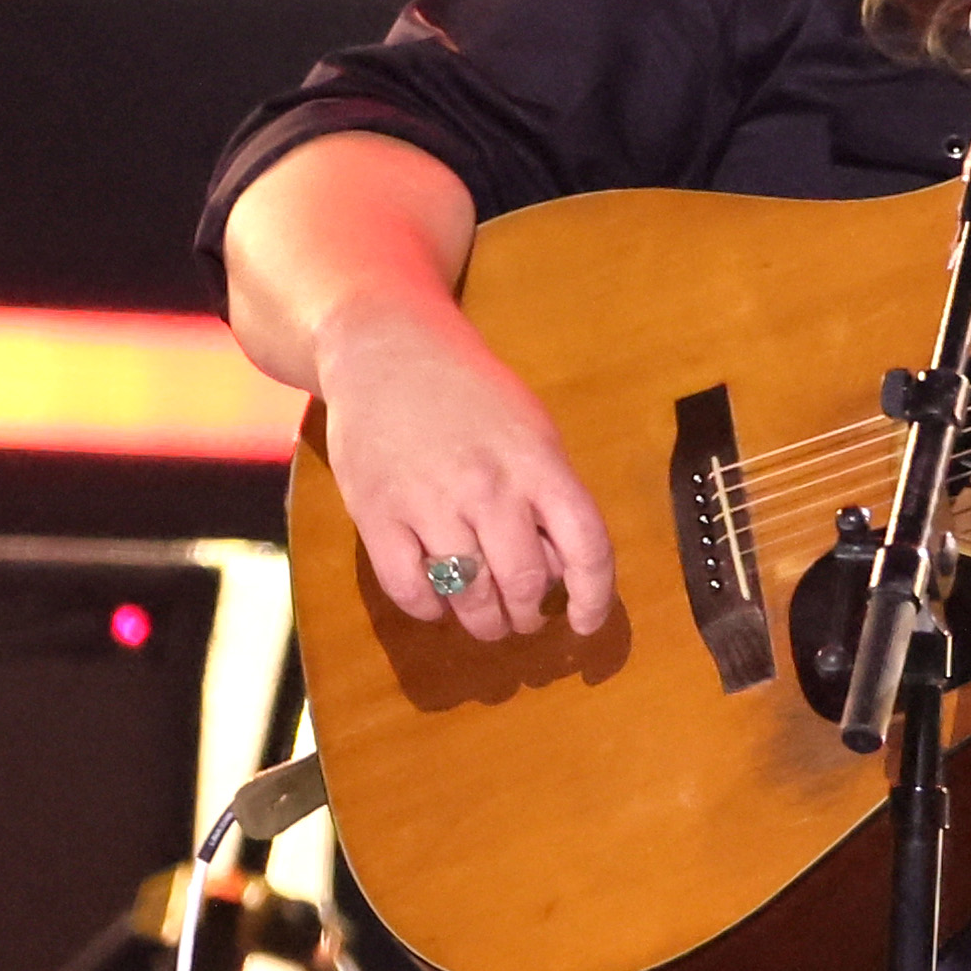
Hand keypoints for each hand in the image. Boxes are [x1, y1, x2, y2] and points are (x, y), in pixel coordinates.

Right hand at [316, 301, 615, 642]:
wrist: (387, 348)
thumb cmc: (470, 391)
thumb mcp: (531, 430)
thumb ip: (550, 494)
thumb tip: (563, 567)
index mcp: (537, 463)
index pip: (586, 545)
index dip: (594, 596)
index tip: (585, 621)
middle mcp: (488, 487)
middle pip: (525, 582)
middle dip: (529, 614)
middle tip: (524, 617)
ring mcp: (429, 503)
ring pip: (469, 596)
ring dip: (484, 622)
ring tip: (487, 621)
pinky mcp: (376, 515)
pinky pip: (409, 589)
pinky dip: (429, 609)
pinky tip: (437, 601)